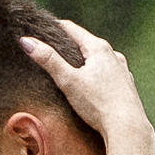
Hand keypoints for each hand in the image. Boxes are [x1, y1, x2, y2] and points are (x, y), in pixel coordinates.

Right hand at [24, 18, 149, 149]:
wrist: (128, 127)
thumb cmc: (97, 104)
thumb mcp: (68, 81)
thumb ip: (48, 60)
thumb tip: (26, 41)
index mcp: (98, 48)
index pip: (71, 29)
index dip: (54, 27)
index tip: (41, 27)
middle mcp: (113, 55)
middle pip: (86, 43)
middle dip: (68, 44)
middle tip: (50, 46)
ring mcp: (122, 69)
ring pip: (99, 58)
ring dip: (84, 59)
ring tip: (69, 65)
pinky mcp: (126, 85)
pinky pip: (108, 72)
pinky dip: (96, 73)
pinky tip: (91, 83)